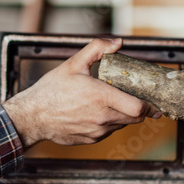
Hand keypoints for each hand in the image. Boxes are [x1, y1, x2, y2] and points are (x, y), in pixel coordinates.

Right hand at [1, 38, 157, 149]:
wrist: (32, 116)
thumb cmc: (51, 90)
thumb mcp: (73, 64)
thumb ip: (97, 49)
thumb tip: (117, 43)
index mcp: (102, 97)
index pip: (138, 108)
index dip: (149, 105)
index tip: (152, 101)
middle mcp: (102, 117)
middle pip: (135, 118)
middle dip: (139, 109)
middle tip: (137, 99)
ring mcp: (97, 131)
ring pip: (121, 125)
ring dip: (122, 115)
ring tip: (111, 102)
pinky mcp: (91, 140)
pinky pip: (108, 132)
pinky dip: (108, 123)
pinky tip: (96, 112)